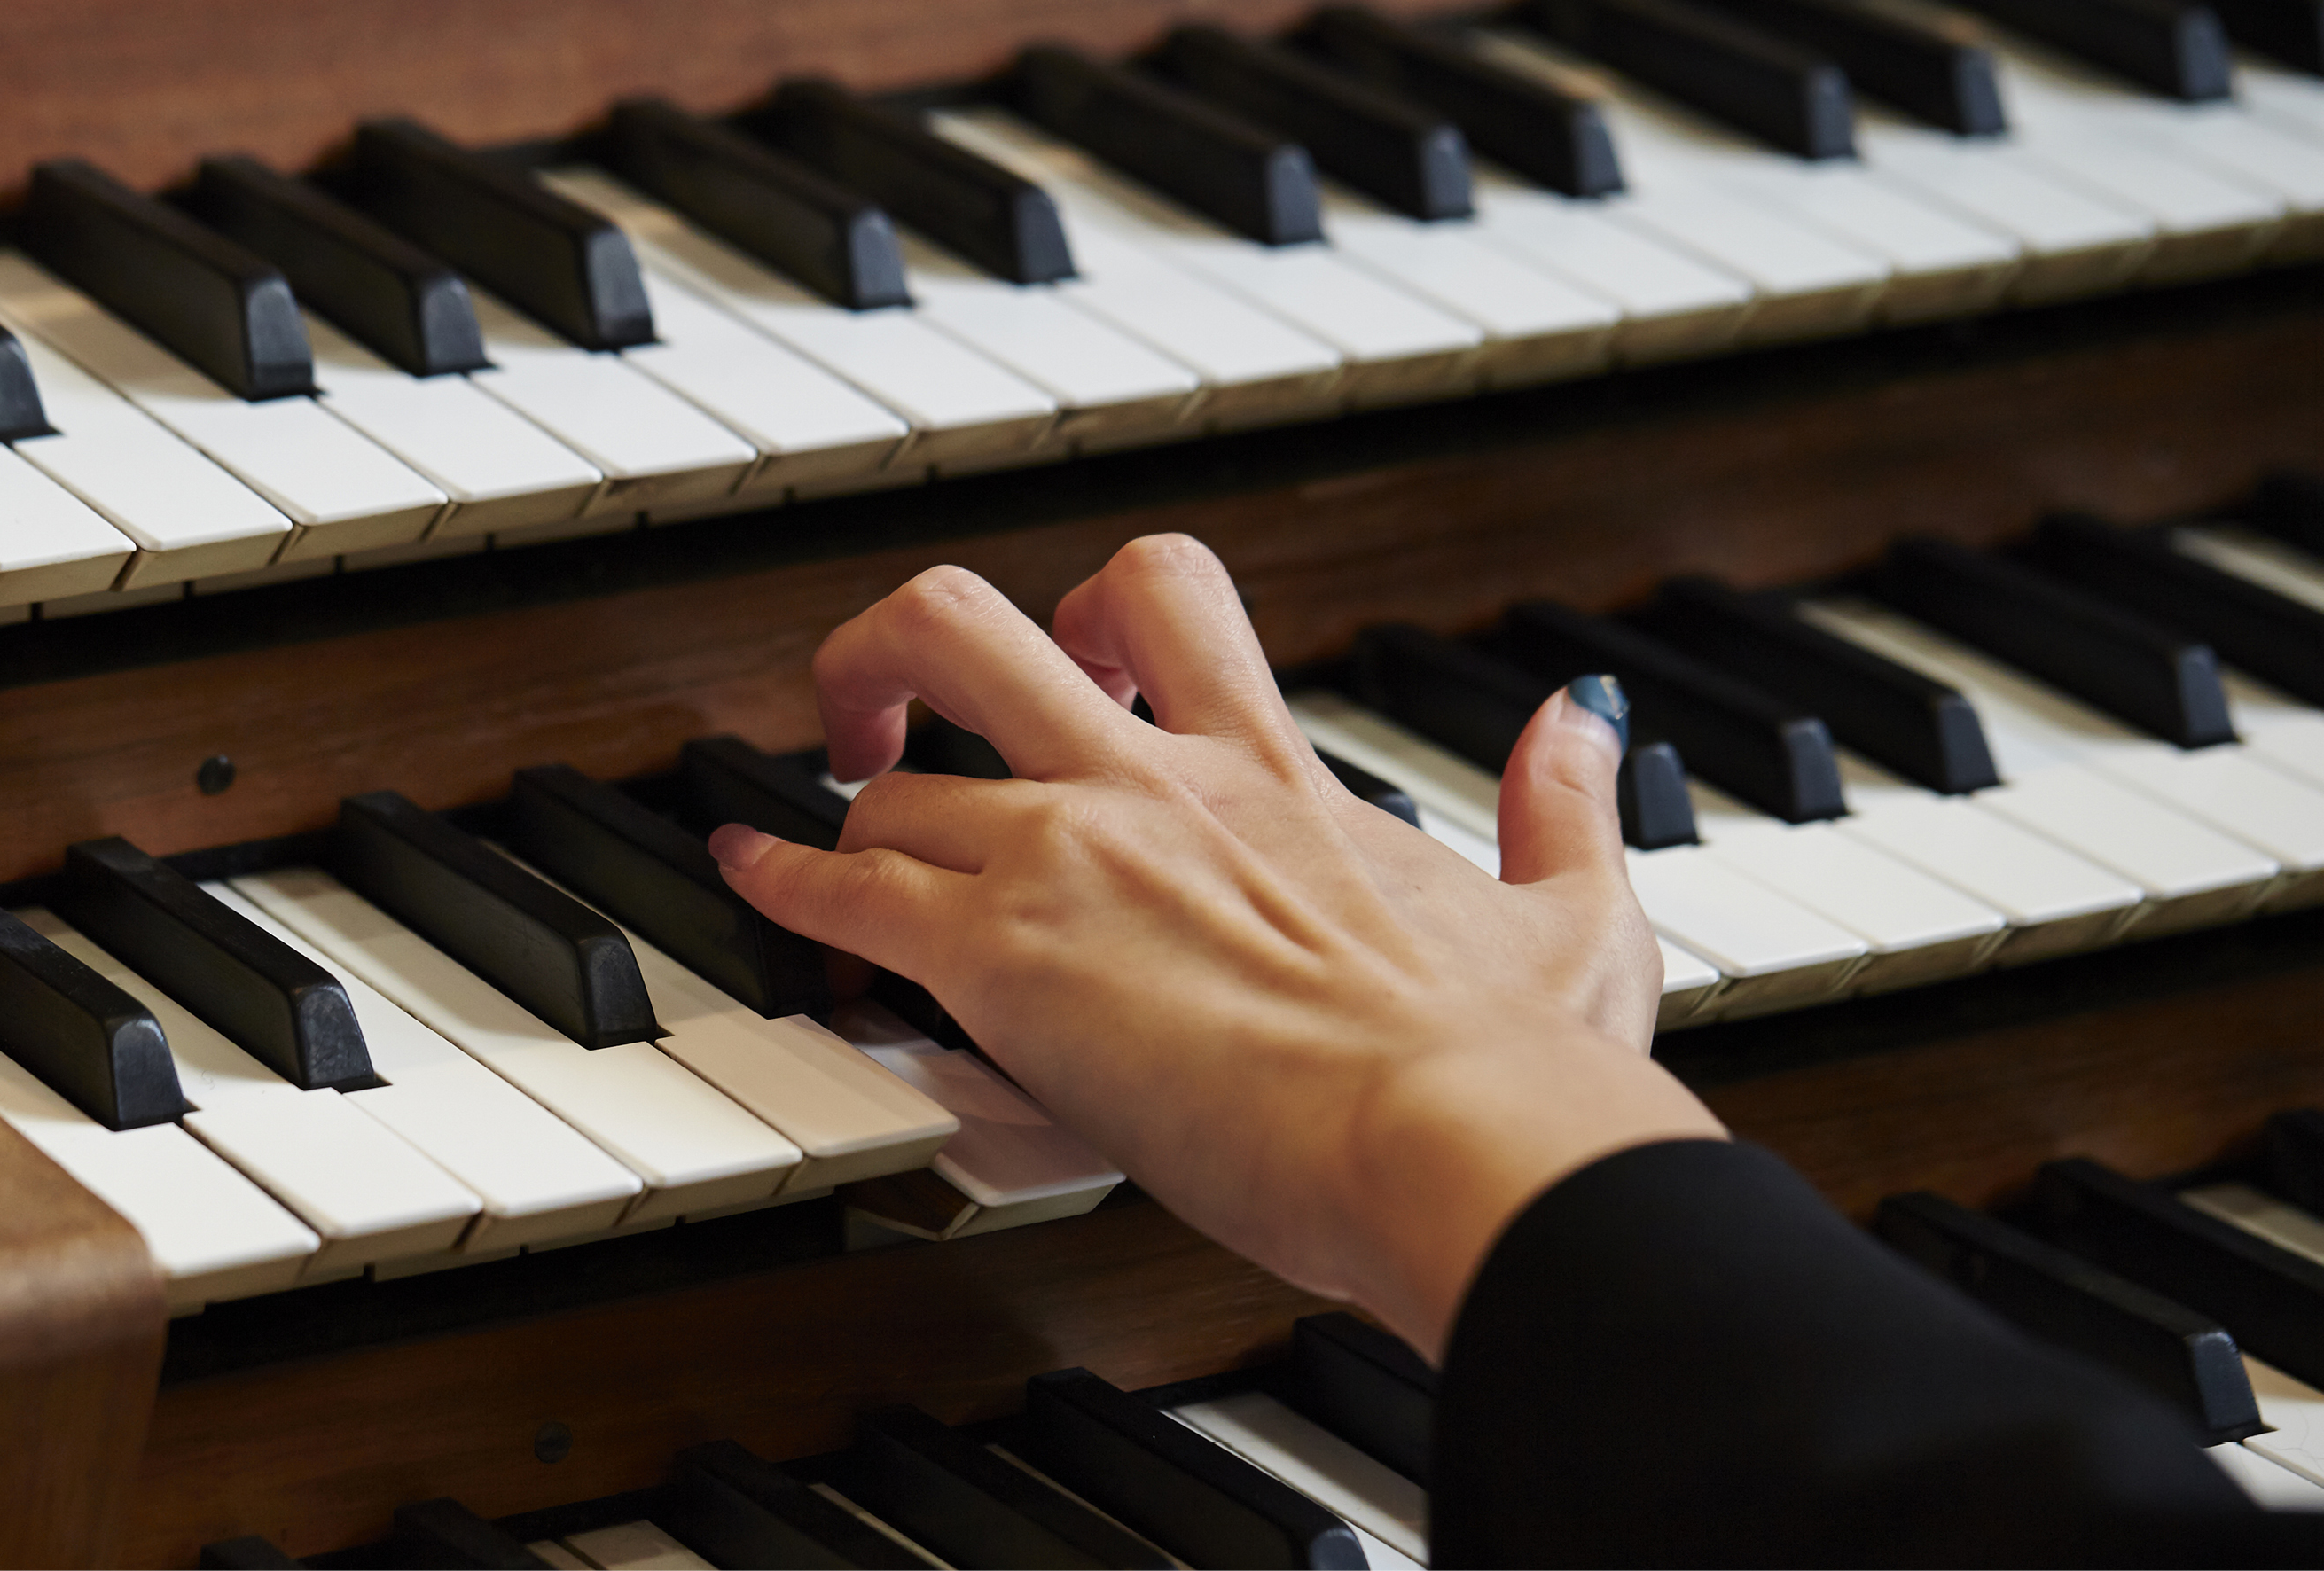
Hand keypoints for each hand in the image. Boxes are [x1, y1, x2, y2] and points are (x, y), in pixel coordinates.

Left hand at [708, 536, 1724, 1358]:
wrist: (1458, 1139)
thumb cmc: (1514, 1066)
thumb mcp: (1579, 915)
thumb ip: (1567, 809)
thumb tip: (1583, 728)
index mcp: (1273, 771)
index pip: (1162, 606)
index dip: (1093, 611)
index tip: (1070, 655)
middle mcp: (1155, 785)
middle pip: (974, 622)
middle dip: (899, 652)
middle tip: (885, 711)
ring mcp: (1070, 858)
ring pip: (894, 777)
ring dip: (846, 815)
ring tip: (816, 848)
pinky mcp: (1006, 958)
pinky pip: (846, 889)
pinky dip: (781, 885)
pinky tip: (755, 889)